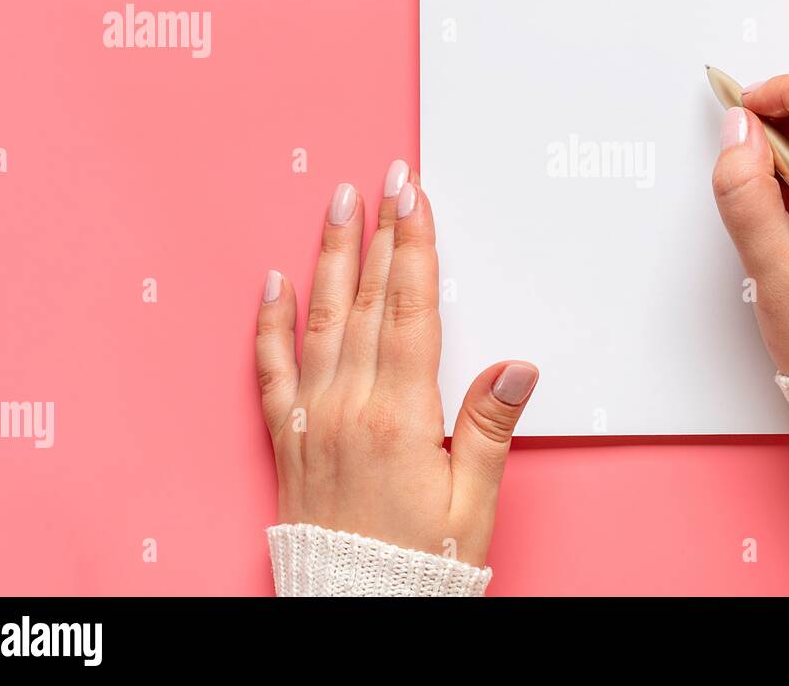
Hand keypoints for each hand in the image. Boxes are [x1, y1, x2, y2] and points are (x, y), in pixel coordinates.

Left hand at [254, 161, 538, 566]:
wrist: (356, 611)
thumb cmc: (420, 563)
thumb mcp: (474, 502)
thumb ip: (489, 428)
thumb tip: (518, 366)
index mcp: (399, 418)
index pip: (410, 311)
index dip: (413, 247)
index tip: (415, 198)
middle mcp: (346, 408)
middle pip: (367, 301)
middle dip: (379, 232)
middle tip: (386, 177)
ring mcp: (309, 419)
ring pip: (318, 319)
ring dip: (329, 256)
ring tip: (337, 203)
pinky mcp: (285, 437)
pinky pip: (270, 367)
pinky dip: (270, 320)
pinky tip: (274, 280)